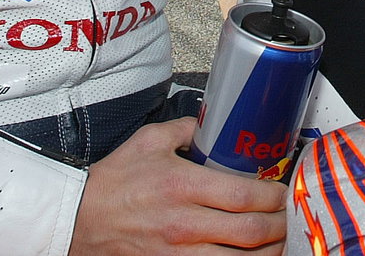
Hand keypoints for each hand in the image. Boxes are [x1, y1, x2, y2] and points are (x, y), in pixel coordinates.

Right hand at [67, 117, 286, 255]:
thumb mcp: (149, 140)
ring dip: (267, 253)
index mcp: (183, 186)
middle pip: (251, 232)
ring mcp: (178, 253)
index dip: (274, 196)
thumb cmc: (114, 181)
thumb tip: (215, 122)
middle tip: (285, 217)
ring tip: (276, 241)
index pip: (245, 195)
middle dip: (278, 226)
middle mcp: (185, 223)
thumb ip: (188, 128)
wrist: (79, 219)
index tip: (281, 192)